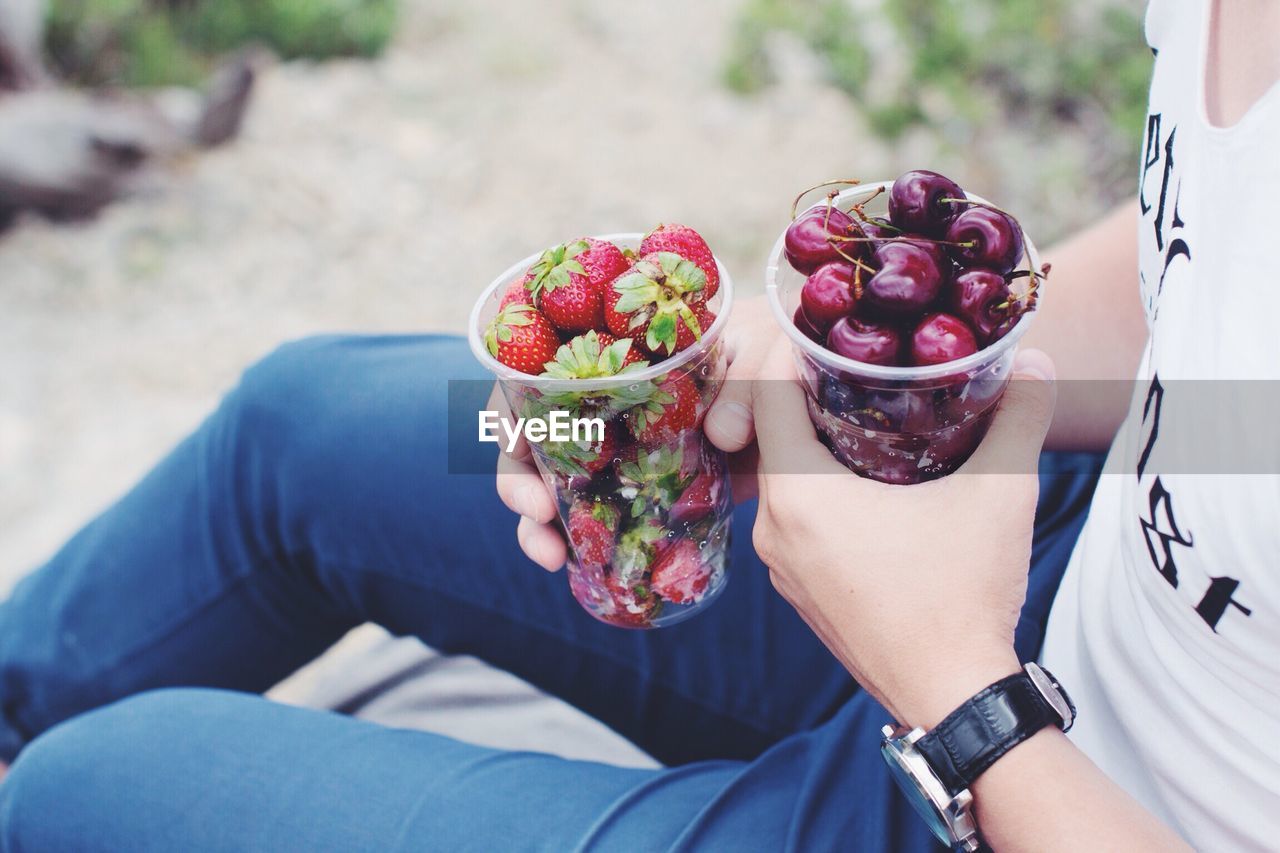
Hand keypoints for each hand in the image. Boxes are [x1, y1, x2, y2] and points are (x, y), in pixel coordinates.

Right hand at [495, 294, 778, 570]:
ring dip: (543, 525)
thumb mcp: (764, 344)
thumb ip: (749, 379)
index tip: (516, 444)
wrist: (813, 390)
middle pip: (537, 439)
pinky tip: (589, 572)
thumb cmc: (778, 345)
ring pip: (562, 488)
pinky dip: (594, 549)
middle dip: (519, 480)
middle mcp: (609, 403)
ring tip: (552, 557)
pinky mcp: (657, 494)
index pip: (538, 372)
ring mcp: (628, 453)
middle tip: (535, 511)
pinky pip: (611, 523)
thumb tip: (723, 434)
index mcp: (618, 352)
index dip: (512, 406)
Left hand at [751, 337, 1056, 728]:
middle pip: (771, 437)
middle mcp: (774, 529)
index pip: (768, 398)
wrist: (953, 697)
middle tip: (852, 363)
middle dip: (805, 395)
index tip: (826, 329)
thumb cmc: (965, 594)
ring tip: (860, 413)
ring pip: (782, 481)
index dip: (789, 353)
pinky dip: (815, 490)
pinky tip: (862, 480)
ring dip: (810, 445)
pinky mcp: (798, 591)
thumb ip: (1019, 417)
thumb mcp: (999, 494)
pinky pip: (793, 520)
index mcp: (800, 496)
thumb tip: (1040, 359)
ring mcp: (781, 566)